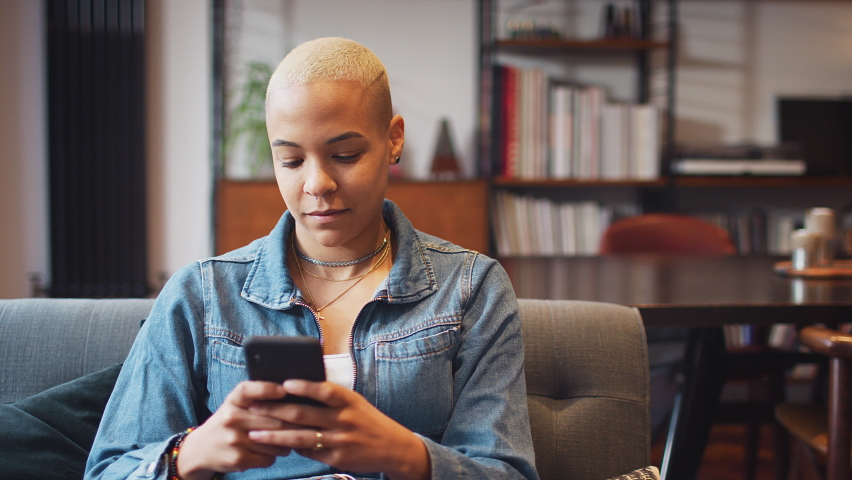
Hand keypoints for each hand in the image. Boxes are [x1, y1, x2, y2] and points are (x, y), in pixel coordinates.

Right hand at [176, 381, 297, 479]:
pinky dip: (275, 455)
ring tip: (288, 438)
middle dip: (293, 423)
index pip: (249, 389)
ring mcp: (234, 440)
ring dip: (287, 441)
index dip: (268, 389)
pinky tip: (272, 451)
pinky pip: (269, 458)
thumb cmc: (228, 422)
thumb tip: (292, 395)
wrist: (201, 449)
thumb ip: (257, 398)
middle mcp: (231, 418)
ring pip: (275, 441)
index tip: (284, 390)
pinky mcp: (238, 459)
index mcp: (232, 401)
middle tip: (305, 423)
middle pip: (273, 419)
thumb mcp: (235, 405)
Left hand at [247, 380, 430, 479]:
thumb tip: (297, 388)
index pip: (324, 390)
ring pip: (300, 437)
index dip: (304, 387)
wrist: (392, 447)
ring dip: (274, 435)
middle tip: (254, 407)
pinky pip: (308, 452)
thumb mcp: (354, 402)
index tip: (283, 384)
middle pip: (304, 414)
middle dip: (275, 411)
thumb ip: (330, 396)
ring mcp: (339, 440)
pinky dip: (291, 448)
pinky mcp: (336, 458)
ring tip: (254, 433)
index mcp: (348, 401)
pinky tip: (275, 446)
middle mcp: (344, 420)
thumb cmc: (367, 420)